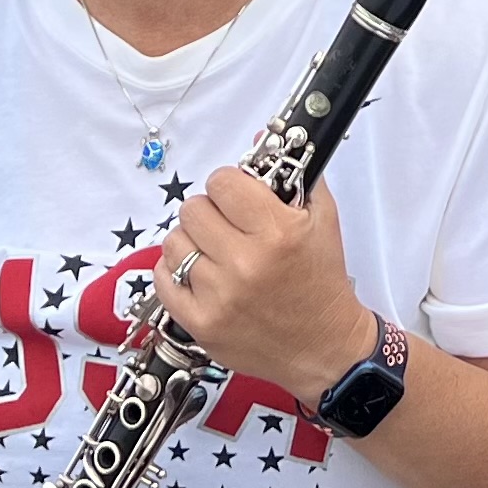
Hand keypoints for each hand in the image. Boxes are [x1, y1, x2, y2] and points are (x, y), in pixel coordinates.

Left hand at [160, 173, 372, 402]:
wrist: (323, 347)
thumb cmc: (322, 282)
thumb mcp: (323, 220)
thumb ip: (296, 176)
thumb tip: (260, 140)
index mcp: (276, 232)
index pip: (222, 182)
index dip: (230, 186)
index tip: (238, 197)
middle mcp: (245, 263)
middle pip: (193, 209)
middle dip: (210, 212)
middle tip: (226, 226)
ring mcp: (219, 296)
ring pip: (174, 242)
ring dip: (192, 242)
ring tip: (214, 253)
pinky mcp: (201, 324)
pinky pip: (163, 279)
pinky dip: (176, 273)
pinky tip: (198, 275)